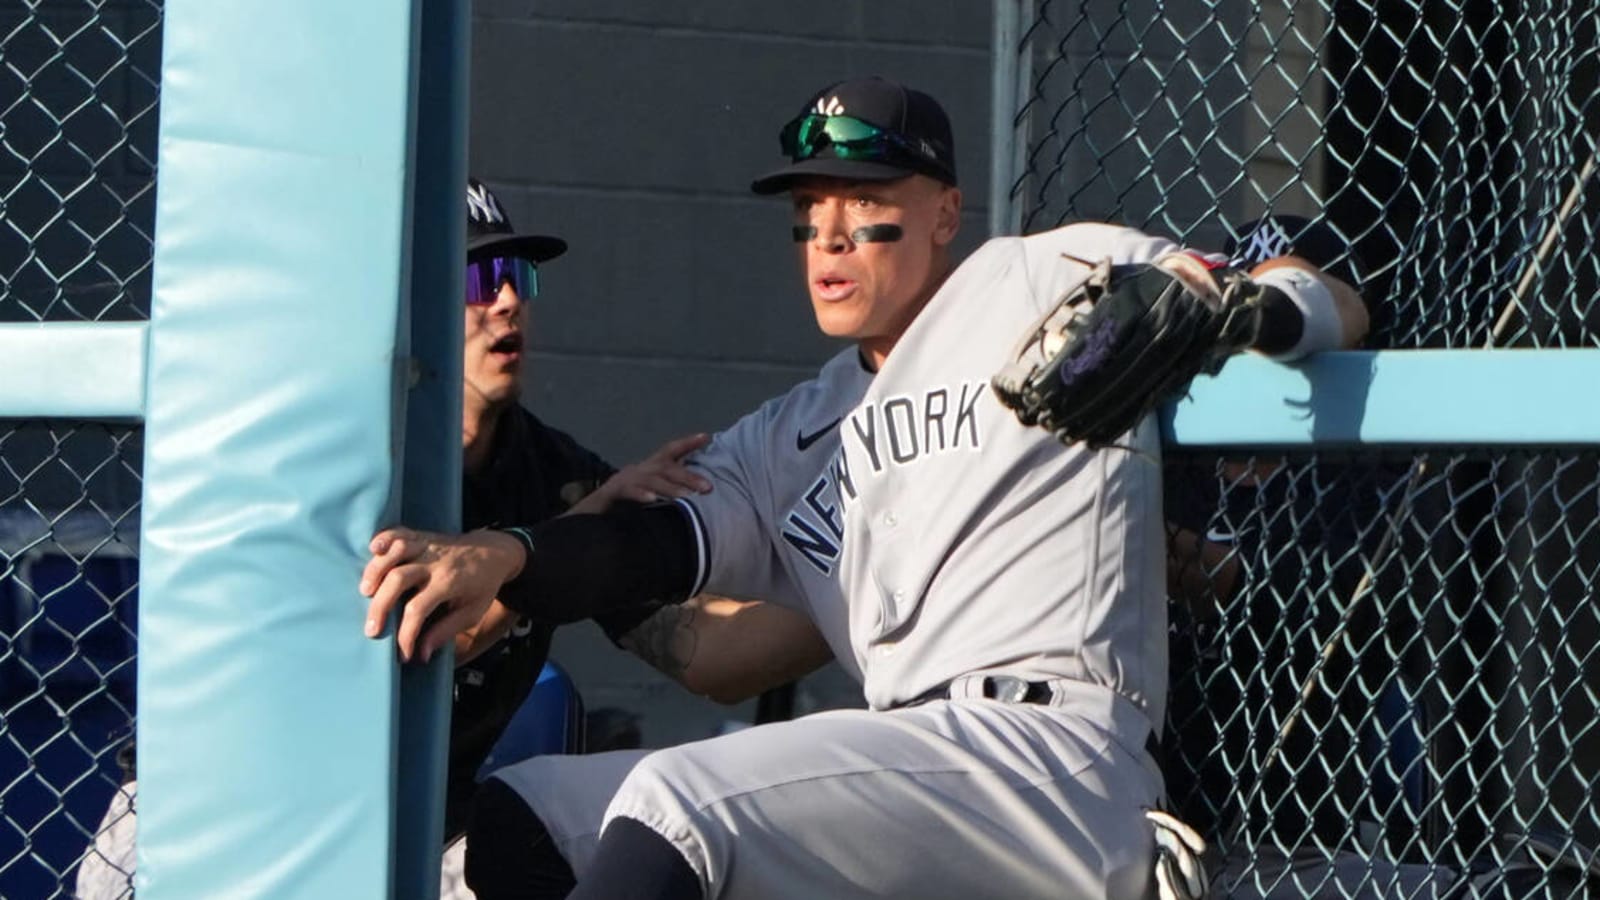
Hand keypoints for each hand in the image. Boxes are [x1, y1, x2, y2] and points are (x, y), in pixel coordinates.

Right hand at [359, 527, 525, 663]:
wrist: (495, 551)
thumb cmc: (482, 586)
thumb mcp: (472, 612)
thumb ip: (446, 630)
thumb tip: (421, 654)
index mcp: (449, 583)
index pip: (418, 609)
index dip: (406, 635)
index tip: (402, 654)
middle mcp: (435, 562)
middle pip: (398, 579)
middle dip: (380, 606)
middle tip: (371, 630)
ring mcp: (428, 546)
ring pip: (396, 552)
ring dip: (376, 570)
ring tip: (365, 592)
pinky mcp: (423, 535)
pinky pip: (400, 531)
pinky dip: (385, 537)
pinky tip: (373, 548)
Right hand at [570, 433, 712, 513]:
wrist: (590, 515)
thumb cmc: (624, 505)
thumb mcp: (649, 495)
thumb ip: (668, 492)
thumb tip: (694, 495)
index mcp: (648, 468)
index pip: (670, 451)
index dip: (687, 443)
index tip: (706, 436)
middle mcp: (638, 469)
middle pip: (666, 467)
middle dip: (688, 476)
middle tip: (708, 488)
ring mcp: (624, 479)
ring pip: (650, 479)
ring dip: (669, 488)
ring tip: (686, 497)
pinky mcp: (611, 492)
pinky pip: (627, 491)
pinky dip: (640, 494)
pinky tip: (652, 500)